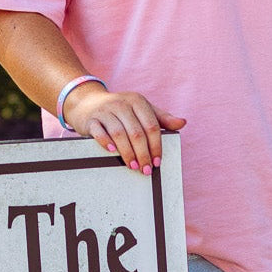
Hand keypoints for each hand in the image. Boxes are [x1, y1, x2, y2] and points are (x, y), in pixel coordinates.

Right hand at [65, 85, 186, 174]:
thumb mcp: (142, 110)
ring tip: (133, 166)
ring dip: (127, 153)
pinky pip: (99, 132)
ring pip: (119, 134)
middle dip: (143, 154)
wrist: (88, 103)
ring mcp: (105, 111)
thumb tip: (182, 123)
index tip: (157, 161)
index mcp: (137, 101)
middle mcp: (122, 104)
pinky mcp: (91, 120)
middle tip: (146, 169)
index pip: (151, 126)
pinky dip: (105, 142)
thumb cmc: (121, 110)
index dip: (156, 145)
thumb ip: (162, 118)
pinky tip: (112, 152)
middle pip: (136, 133)